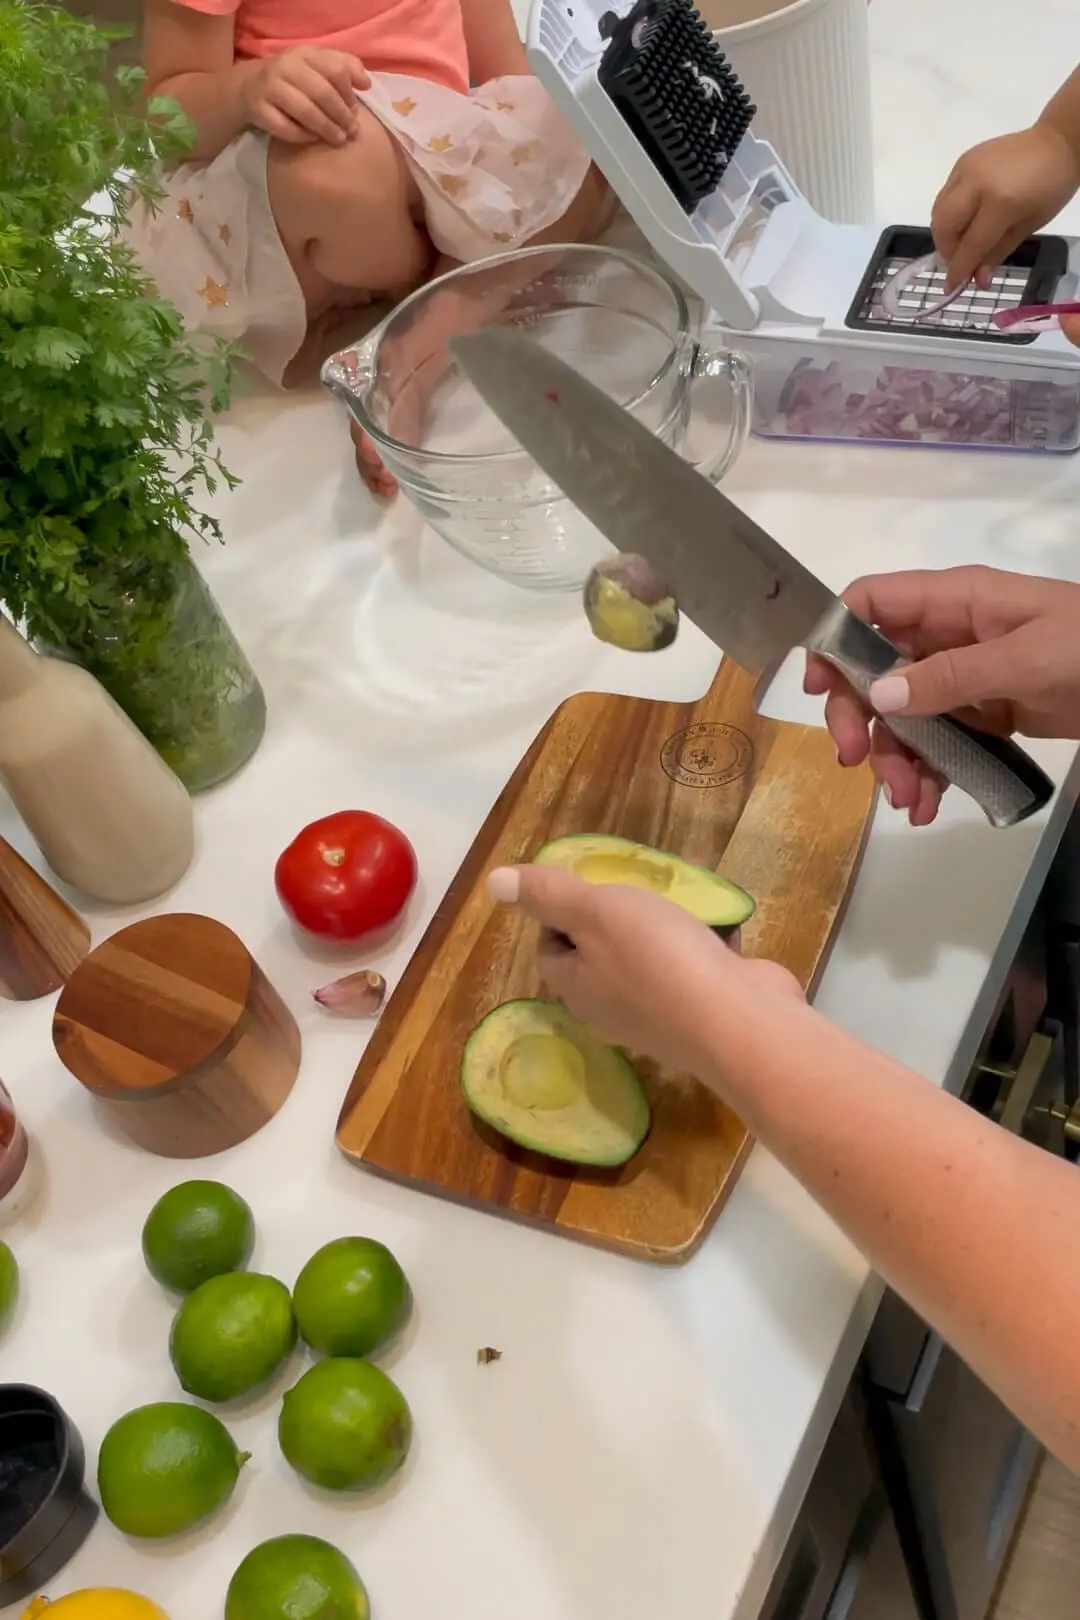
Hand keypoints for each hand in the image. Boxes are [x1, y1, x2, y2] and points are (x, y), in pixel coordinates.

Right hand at [243, 47, 368, 145]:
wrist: (249, 88)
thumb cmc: (293, 80)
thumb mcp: (317, 66)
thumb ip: (344, 68)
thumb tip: (366, 84)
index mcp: (304, 53)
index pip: (335, 69)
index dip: (349, 92)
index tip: (355, 109)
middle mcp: (285, 67)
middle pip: (322, 92)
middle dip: (341, 115)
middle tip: (352, 131)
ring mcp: (269, 87)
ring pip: (305, 111)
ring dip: (326, 128)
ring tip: (339, 139)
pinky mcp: (258, 110)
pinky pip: (286, 128)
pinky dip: (303, 136)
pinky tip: (313, 139)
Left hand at [486, 864, 801, 1079]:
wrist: (737, 1020)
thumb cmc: (658, 958)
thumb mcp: (595, 911)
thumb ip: (548, 895)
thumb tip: (493, 882)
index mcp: (575, 989)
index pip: (549, 951)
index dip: (558, 915)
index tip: (586, 885)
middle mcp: (609, 1012)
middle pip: (595, 962)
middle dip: (611, 923)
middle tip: (632, 891)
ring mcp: (657, 1019)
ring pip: (643, 969)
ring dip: (656, 936)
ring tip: (674, 904)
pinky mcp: (699, 1016)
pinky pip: (685, 976)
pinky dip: (693, 952)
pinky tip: (713, 931)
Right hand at [805, 566, 1079, 824]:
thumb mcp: (1027, 657)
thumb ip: (953, 676)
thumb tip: (880, 694)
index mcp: (956, 601)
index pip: (871, 602)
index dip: (834, 637)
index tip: (818, 689)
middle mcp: (949, 636)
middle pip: (873, 670)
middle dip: (859, 717)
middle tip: (854, 760)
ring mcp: (964, 678)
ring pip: (901, 716)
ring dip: (894, 759)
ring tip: (907, 800)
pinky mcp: (983, 715)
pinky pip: (936, 743)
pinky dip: (926, 774)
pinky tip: (928, 805)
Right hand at [931, 124, 1079, 291]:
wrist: (1056, 142)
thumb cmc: (1051, 186)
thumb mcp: (1029, 225)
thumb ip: (998, 252)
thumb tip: (977, 280)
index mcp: (1000, 202)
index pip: (970, 244)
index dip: (959, 269)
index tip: (950, 288)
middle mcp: (975, 183)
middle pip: (943, 226)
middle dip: (946, 249)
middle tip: (960, 259)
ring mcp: (965, 169)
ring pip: (938, 209)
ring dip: (945, 232)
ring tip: (963, 240)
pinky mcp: (962, 161)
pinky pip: (945, 194)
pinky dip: (949, 213)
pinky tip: (967, 217)